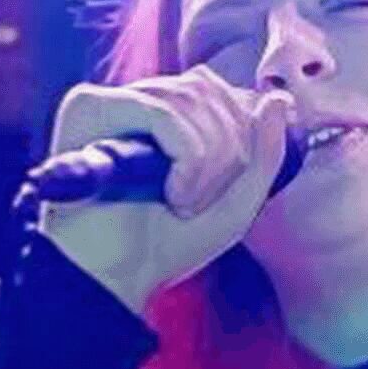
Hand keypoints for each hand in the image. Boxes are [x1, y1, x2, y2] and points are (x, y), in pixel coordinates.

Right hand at [38, 67, 293, 315]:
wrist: (116, 278)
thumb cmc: (170, 244)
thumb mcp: (238, 202)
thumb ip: (266, 154)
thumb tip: (279, 100)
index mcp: (168, 116)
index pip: (222, 92)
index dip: (241, 135)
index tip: (221, 189)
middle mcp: (137, 100)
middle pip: (209, 90)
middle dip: (226, 152)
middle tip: (200, 203)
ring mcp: (110, 100)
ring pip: (191, 98)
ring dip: (206, 161)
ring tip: (183, 203)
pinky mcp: (87, 107)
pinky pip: (162, 112)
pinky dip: (185, 158)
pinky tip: (172, 194)